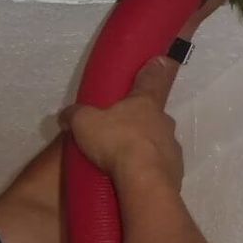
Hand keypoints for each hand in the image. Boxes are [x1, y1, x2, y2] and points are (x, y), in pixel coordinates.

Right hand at [59, 57, 184, 184]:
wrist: (144, 182)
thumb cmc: (117, 142)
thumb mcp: (84, 124)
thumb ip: (75, 115)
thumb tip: (67, 115)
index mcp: (146, 102)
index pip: (154, 77)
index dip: (156, 67)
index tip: (162, 60)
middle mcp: (164, 121)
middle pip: (155, 115)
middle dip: (141, 120)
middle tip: (122, 131)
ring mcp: (172, 147)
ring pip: (159, 142)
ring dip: (146, 147)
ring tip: (125, 162)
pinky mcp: (175, 172)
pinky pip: (160, 166)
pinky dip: (149, 169)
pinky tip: (134, 179)